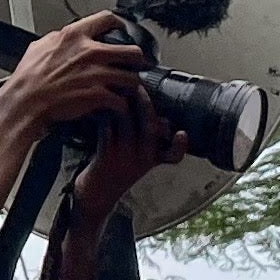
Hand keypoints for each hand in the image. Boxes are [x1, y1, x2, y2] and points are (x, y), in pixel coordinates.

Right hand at [0, 16, 162, 138]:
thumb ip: (56, 39)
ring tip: (126, 89)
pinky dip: (120, 105)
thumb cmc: (27, 79)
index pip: (107, 19)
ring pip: (132, 78)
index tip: (122, 31)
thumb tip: (61, 37)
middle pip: (132, 51)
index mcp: (74, 36)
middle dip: (136, 60)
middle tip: (135, 65)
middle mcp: (90, 52)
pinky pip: (121, 101)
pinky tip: (116, 106)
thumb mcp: (38, 47)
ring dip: (130, 85)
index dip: (119, 25)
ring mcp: (96, 74)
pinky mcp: (98, 96)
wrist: (25, 103)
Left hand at [74, 84, 192, 225]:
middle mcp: (141, 160)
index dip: (179, 146)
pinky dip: (105, 114)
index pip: (173, 155)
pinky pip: (106, 130)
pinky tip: (101, 104)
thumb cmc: (119, 169)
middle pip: (150, 129)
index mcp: (153, 160)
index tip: (182, 133)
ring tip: (118, 89)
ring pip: (127, 125)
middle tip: (140, 87)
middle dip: (146, 106)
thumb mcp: (142, 158)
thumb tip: (156, 110)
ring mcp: (123, 158)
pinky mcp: (105, 156)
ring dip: (123, 104)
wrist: (97, 192)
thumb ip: (151, 139)